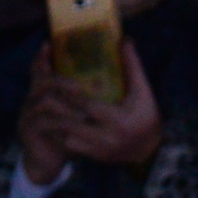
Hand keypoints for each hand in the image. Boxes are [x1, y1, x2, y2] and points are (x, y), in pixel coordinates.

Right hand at [17, 46, 90, 183]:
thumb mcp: (76, 115)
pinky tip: (76, 124)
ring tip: (83, 110)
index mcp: (43, 92)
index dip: (42, 57)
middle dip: (61, 80)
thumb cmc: (66, 135)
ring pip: (43, 100)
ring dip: (65, 103)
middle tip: (80, 88)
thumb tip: (106, 82)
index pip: (40, 69)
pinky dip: (60, 121)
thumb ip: (84, 99)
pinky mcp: (29, 129)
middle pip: (41, 80)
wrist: (48, 162)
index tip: (49, 44)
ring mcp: (28, 114)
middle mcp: (32, 99)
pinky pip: (42, 121)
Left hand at [56, 41, 164, 167]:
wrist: (151, 151)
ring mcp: (99, 150)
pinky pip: (71, 147)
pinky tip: (59, 125)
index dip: (72, 96)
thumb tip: (124, 40)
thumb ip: (133, 67)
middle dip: (58, 110)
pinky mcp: (94, 157)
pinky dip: (63, 135)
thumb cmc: (147, 117)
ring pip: (67, 138)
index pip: (88, 107)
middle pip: (72, 124)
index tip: (61, 84)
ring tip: (50, 111)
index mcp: (119, 120)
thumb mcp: (144, 92)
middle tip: (46, 96)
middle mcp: (107, 138)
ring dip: (58, 125)